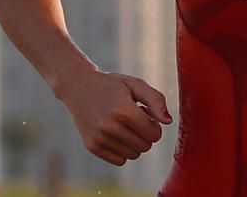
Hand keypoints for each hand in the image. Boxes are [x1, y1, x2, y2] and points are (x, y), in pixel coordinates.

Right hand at [55, 69, 171, 164]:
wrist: (78, 87)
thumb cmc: (112, 86)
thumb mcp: (135, 85)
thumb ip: (156, 100)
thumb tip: (168, 122)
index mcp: (123, 110)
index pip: (154, 134)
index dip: (154, 124)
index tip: (144, 113)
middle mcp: (109, 126)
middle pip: (145, 146)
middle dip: (144, 134)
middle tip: (133, 118)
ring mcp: (99, 138)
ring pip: (134, 155)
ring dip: (133, 143)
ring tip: (123, 125)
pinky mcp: (92, 146)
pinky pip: (120, 161)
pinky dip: (121, 150)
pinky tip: (114, 133)